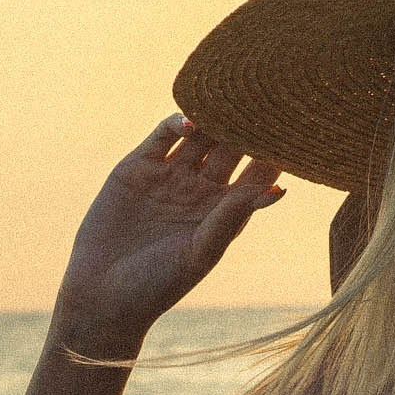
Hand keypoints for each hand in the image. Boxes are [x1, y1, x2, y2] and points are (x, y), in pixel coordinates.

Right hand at [55, 114, 287, 337]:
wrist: (101, 294)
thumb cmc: (158, 285)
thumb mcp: (201, 251)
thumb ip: (233, 216)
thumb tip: (279, 190)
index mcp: (225, 212)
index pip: (258, 174)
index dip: (274, 154)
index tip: (293, 133)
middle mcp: (201, 189)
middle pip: (232, 147)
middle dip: (248, 126)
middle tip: (267, 102)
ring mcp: (171, 175)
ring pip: (201, 135)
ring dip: (216, 117)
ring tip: (233, 100)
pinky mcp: (139, 166)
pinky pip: (164, 135)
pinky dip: (178, 122)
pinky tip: (192, 121)